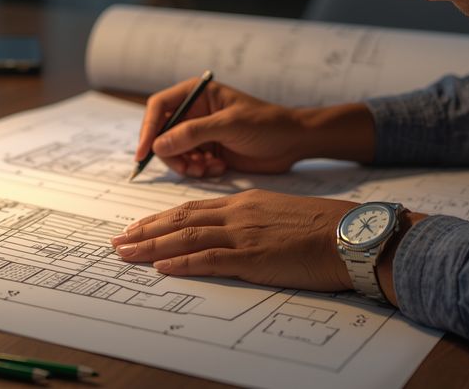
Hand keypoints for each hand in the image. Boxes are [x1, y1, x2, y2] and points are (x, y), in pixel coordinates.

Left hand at [110, 189, 358, 290]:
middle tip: (118, 240)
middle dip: (145, 230)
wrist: (351, 234)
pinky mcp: (254, 256)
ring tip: (126, 253)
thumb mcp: (281, 215)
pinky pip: (209, 258)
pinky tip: (161, 267)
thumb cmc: (323, 228)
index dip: (161, 218)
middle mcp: (238, 214)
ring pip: (186, 236)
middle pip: (180, 219)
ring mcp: (244, 234)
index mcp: (245, 202)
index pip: (192, 208)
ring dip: (152, 246)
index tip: (138, 226)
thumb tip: (234, 235)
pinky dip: (181, 263)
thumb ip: (254, 221)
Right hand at [136, 79, 374, 177]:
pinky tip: (219, 168)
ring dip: (187, 165)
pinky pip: (189, 165)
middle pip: (162, 134)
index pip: (159, 107)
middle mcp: (194, 113)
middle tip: (189, 166)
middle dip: (171, 153)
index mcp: (197, 94)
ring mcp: (200, 134)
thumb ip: (193, 133)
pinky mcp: (208, 152)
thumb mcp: (229, 125)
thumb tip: (159, 144)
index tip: (144, 152)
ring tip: (209, 168)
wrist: (293, 143)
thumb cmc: (266, 124)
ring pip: (173, 153)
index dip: (147, 129)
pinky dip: (199, 171)